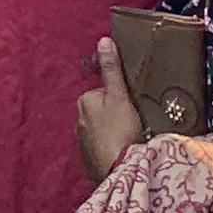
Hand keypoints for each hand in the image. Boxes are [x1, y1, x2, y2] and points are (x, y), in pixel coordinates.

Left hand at [76, 39, 145, 182]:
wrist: (119, 172)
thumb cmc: (121, 131)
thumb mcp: (119, 96)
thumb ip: (111, 69)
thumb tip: (103, 40)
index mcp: (83, 102)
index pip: (104, 91)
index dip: (121, 97)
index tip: (133, 107)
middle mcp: (77, 120)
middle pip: (103, 111)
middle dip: (116, 115)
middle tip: (135, 124)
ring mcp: (82, 142)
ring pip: (103, 130)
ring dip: (114, 133)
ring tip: (131, 141)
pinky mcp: (89, 161)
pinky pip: (102, 148)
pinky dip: (111, 148)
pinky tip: (123, 153)